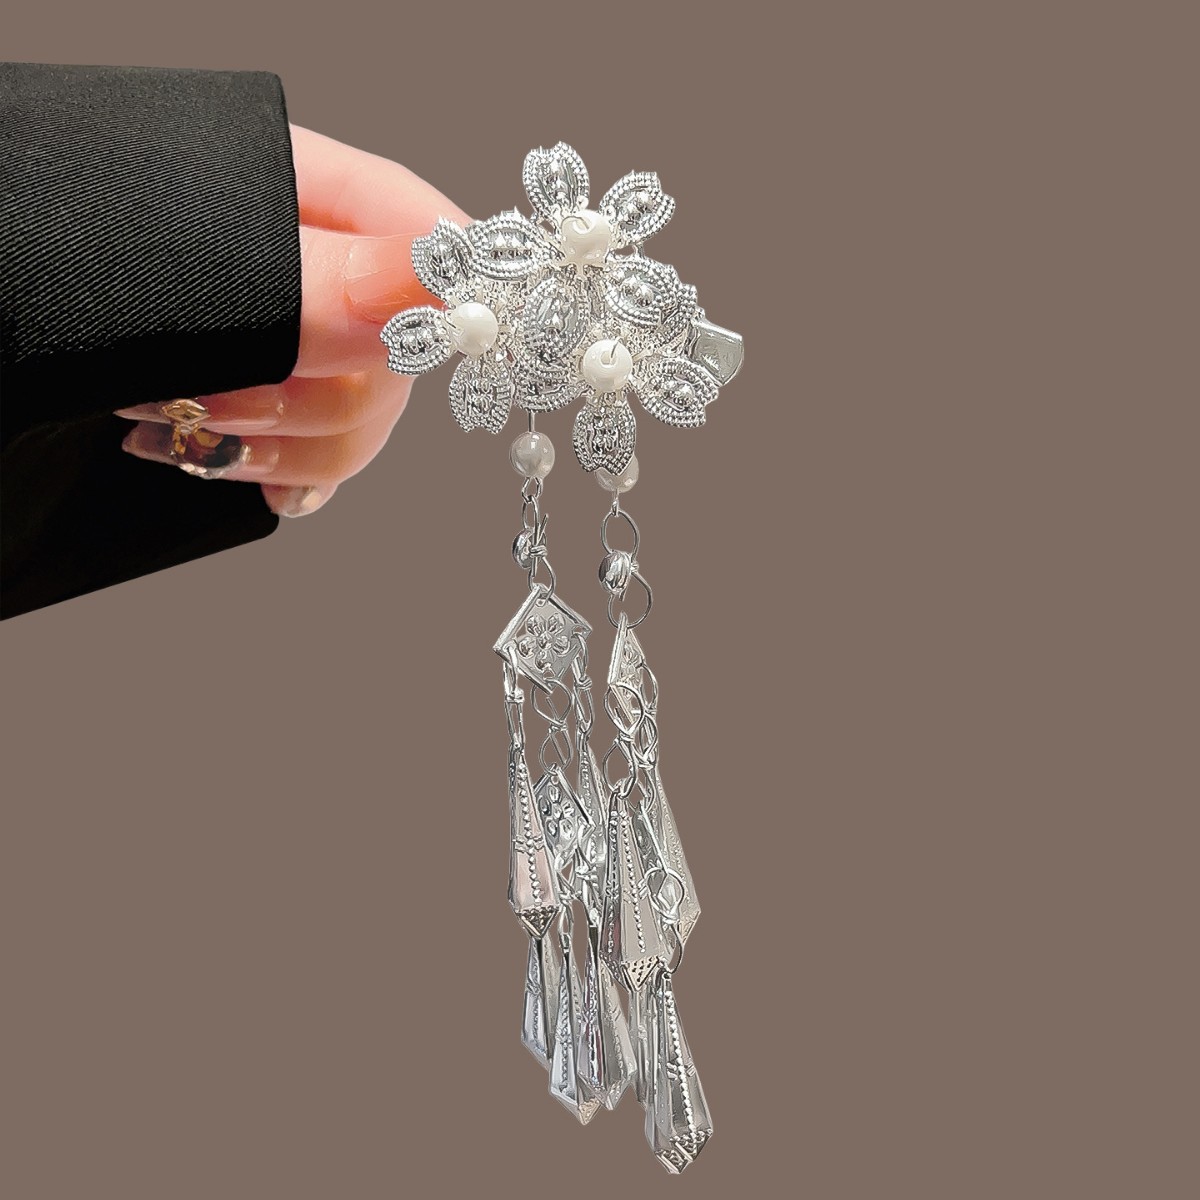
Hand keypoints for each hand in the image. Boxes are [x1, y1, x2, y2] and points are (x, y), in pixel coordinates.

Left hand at [117, 125, 468, 515]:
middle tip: (206, 394)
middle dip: (305, 395)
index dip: (445, 299)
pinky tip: (232, 469)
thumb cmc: (35, 247)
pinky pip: (321, 457)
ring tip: (164, 421)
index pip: (426, 237)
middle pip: (397, 354)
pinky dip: (280, 475)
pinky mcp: (262, 397)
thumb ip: (309, 283)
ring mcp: (288, 336)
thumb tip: (436, 289)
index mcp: (297, 191)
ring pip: (360, 419)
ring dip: (266, 439)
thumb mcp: (172, 263)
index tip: (431, 351)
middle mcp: (308, 263)